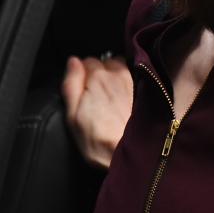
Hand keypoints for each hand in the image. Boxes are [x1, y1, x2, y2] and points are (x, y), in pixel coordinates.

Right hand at [61, 54, 133, 169]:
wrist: (128, 152)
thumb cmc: (97, 139)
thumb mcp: (72, 115)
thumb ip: (71, 84)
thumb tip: (72, 61)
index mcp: (98, 77)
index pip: (87, 61)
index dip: (81, 74)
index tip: (80, 87)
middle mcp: (117, 74)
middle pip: (104, 62)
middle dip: (97, 73)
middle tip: (93, 93)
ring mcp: (132, 81)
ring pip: (118, 67)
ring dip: (112, 75)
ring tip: (107, 95)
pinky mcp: (142, 90)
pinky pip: (131, 76)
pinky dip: (124, 82)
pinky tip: (121, 97)